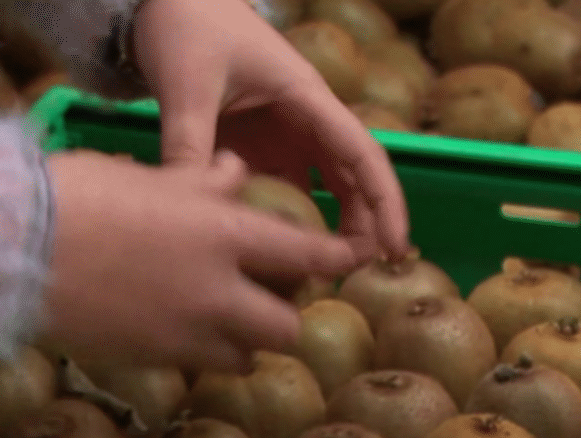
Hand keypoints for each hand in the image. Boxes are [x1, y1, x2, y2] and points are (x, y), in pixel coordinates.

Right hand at [42, 148, 357, 371]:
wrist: (13, 251)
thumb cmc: (79, 196)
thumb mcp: (151, 178)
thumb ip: (205, 182)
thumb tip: (238, 172)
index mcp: (225, 236)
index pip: (306, 256)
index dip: (335, 260)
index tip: (350, 259)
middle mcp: (220, 293)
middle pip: (287, 326)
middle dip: (286, 314)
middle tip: (271, 295)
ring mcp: (188, 334)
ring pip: (248, 355)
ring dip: (247, 340)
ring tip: (227, 318)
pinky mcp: (156, 360)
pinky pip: (202, 366)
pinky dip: (205, 353)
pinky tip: (183, 330)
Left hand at [131, 0, 408, 263]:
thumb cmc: (187, 23)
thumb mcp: (187, 85)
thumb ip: (187, 144)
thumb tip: (187, 207)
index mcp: (304, 96)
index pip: (362, 154)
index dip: (384, 202)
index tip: (394, 245)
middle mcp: (306, 116)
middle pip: (354, 175)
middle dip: (366, 222)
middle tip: (363, 271)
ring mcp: (286, 130)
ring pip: (326, 184)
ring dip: (334, 223)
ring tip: (330, 270)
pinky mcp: (263, 141)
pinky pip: (288, 185)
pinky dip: (294, 216)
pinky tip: (285, 250)